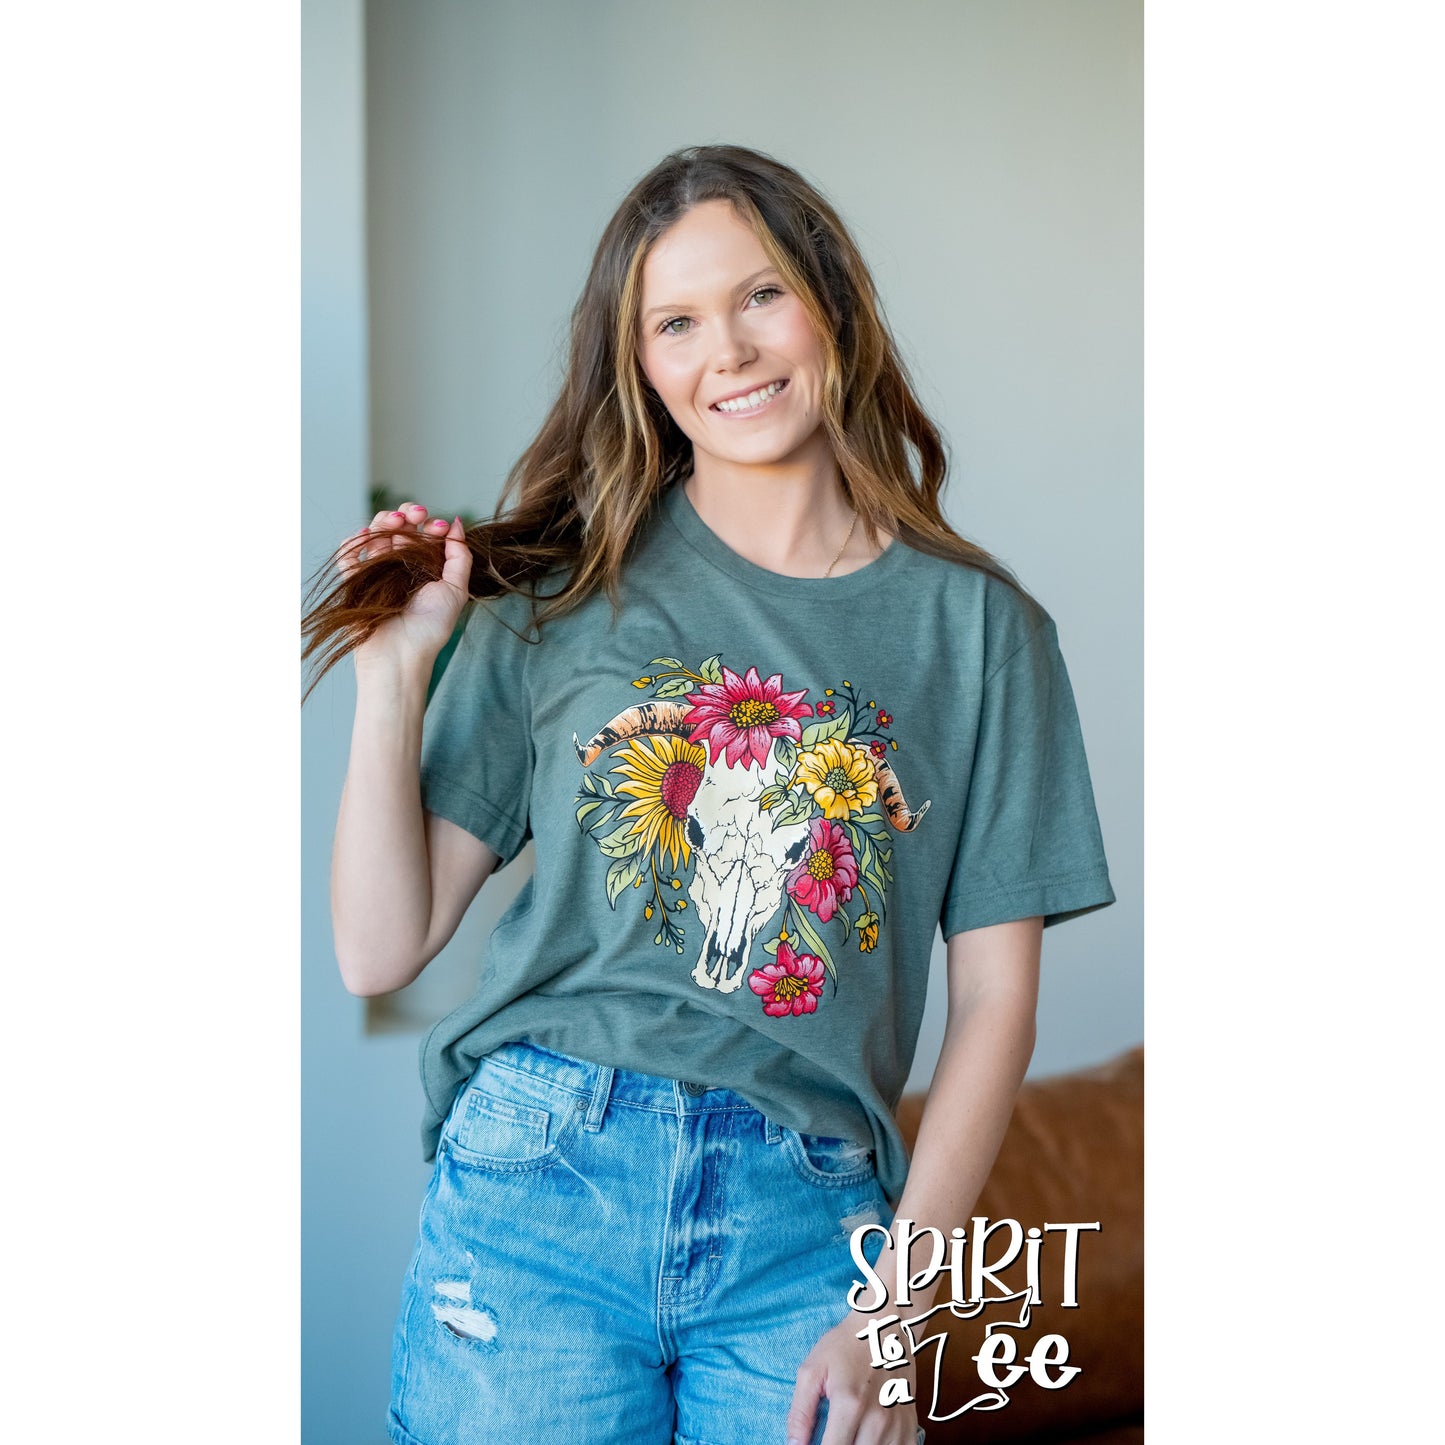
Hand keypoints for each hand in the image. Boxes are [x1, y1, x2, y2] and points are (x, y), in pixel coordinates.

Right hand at [337, 502, 471, 666]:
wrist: (400, 655)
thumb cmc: (431, 627)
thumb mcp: (456, 590)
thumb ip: (459, 557)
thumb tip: (456, 523)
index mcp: (425, 569)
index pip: (425, 536)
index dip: (431, 525)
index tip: (439, 527)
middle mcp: (400, 568)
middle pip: (398, 529)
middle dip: (407, 515)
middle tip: (417, 514)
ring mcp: (376, 573)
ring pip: (375, 536)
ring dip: (383, 521)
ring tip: (396, 520)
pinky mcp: (355, 582)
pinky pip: (349, 555)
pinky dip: (354, 541)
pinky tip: (366, 535)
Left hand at [786, 1309, 920, 1444]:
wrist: (886, 1325)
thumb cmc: (846, 1345)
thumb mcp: (812, 1370)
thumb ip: (800, 1413)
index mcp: (849, 1404)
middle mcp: (878, 1420)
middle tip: (832, 1434)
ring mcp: (898, 1425)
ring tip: (849, 1434)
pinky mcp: (911, 1427)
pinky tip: (870, 1439)